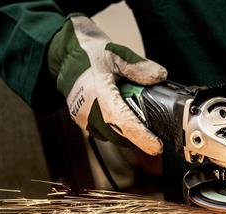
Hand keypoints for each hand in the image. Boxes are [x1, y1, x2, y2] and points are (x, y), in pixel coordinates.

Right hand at [47, 14, 167, 154]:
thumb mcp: (117, 54)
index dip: (142, 137)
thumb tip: (160, 76)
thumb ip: (138, 66)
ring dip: (128, 133)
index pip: (123, 122)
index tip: (157, 147)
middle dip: (139, 136)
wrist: (64, 57)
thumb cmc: (90, 54)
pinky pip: (103, 133)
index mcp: (99, 93)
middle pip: (120, 135)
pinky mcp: (81, 121)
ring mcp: (83, 118)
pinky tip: (124, 117)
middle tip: (155, 129)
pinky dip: (117, 130)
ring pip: (112, 136)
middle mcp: (88, 111)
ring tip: (139, 120)